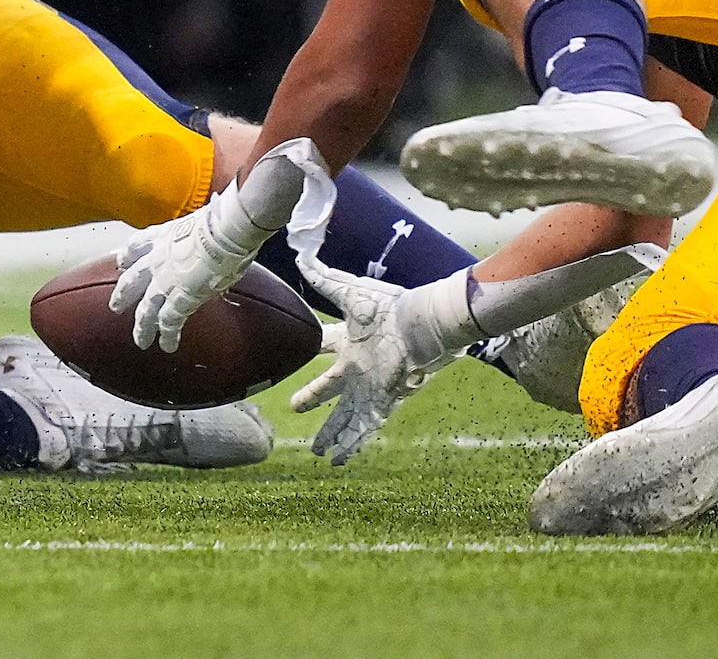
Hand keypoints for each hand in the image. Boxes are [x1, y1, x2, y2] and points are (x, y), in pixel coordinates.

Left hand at [108, 182, 269, 351]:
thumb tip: (214, 239)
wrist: (223, 230)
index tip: (122, 261)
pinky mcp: (180, 299)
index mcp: (163, 236)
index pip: (137, 244)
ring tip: (140, 340)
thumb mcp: (203, 222)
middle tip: (115, 306)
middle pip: (132, 280)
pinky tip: (167, 346)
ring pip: (146, 309)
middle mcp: (158, 259)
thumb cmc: (221, 220)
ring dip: (142, 326)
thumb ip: (200, 234)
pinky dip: (167, 335)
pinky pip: (169, 322)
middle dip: (123, 294)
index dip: (128, 254)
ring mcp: (166, 281)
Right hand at [287, 262, 477, 464]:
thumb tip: (301, 256)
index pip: (325, 345)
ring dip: (332, 433)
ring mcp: (369, 388)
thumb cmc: (389, 306)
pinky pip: (364, 429)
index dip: (313, 347)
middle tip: (295, 408)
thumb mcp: (348, 290)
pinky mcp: (381, 402)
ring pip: (345, 416)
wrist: (422, 324)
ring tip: (319, 452)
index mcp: (350, 342)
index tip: (299, 349)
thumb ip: (324, 276)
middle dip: (314, 399)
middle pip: (330, 389)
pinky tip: (340, 461)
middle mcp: (357, 368)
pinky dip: (352, 445)